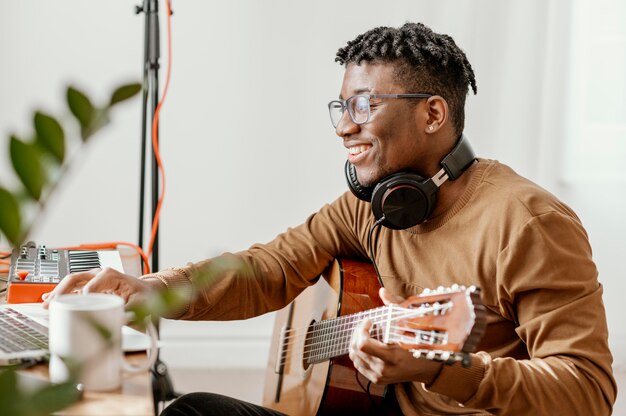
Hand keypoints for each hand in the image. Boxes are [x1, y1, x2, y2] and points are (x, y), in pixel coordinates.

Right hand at [42, 267, 156, 308]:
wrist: (146, 291)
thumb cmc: (143, 295)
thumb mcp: (140, 303)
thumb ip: (130, 311)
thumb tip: (119, 320)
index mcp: (111, 275)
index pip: (92, 284)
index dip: (83, 295)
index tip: (77, 307)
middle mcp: (99, 274)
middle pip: (76, 279)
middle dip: (62, 291)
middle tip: (52, 304)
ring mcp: (93, 279)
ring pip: (71, 282)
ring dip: (58, 293)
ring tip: (47, 304)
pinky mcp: (89, 286)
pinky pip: (72, 288)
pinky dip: (61, 294)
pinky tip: (48, 299)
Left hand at [348, 287, 442, 384]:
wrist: (426, 368)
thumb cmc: (419, 343)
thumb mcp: (409, 324)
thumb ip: (394, 306)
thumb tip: (382, 291)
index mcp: (392, 356)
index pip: (363, 344)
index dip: (362, 329)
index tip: (369, 321)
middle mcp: (384, 369)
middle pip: (356, 349)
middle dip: (357, 333)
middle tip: (366, 325)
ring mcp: (379, 376)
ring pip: (354, 357)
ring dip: (356, 342)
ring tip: (366, 333)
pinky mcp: (377, 380)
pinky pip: (358, 365)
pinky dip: (359, 353)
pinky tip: (367, 345)